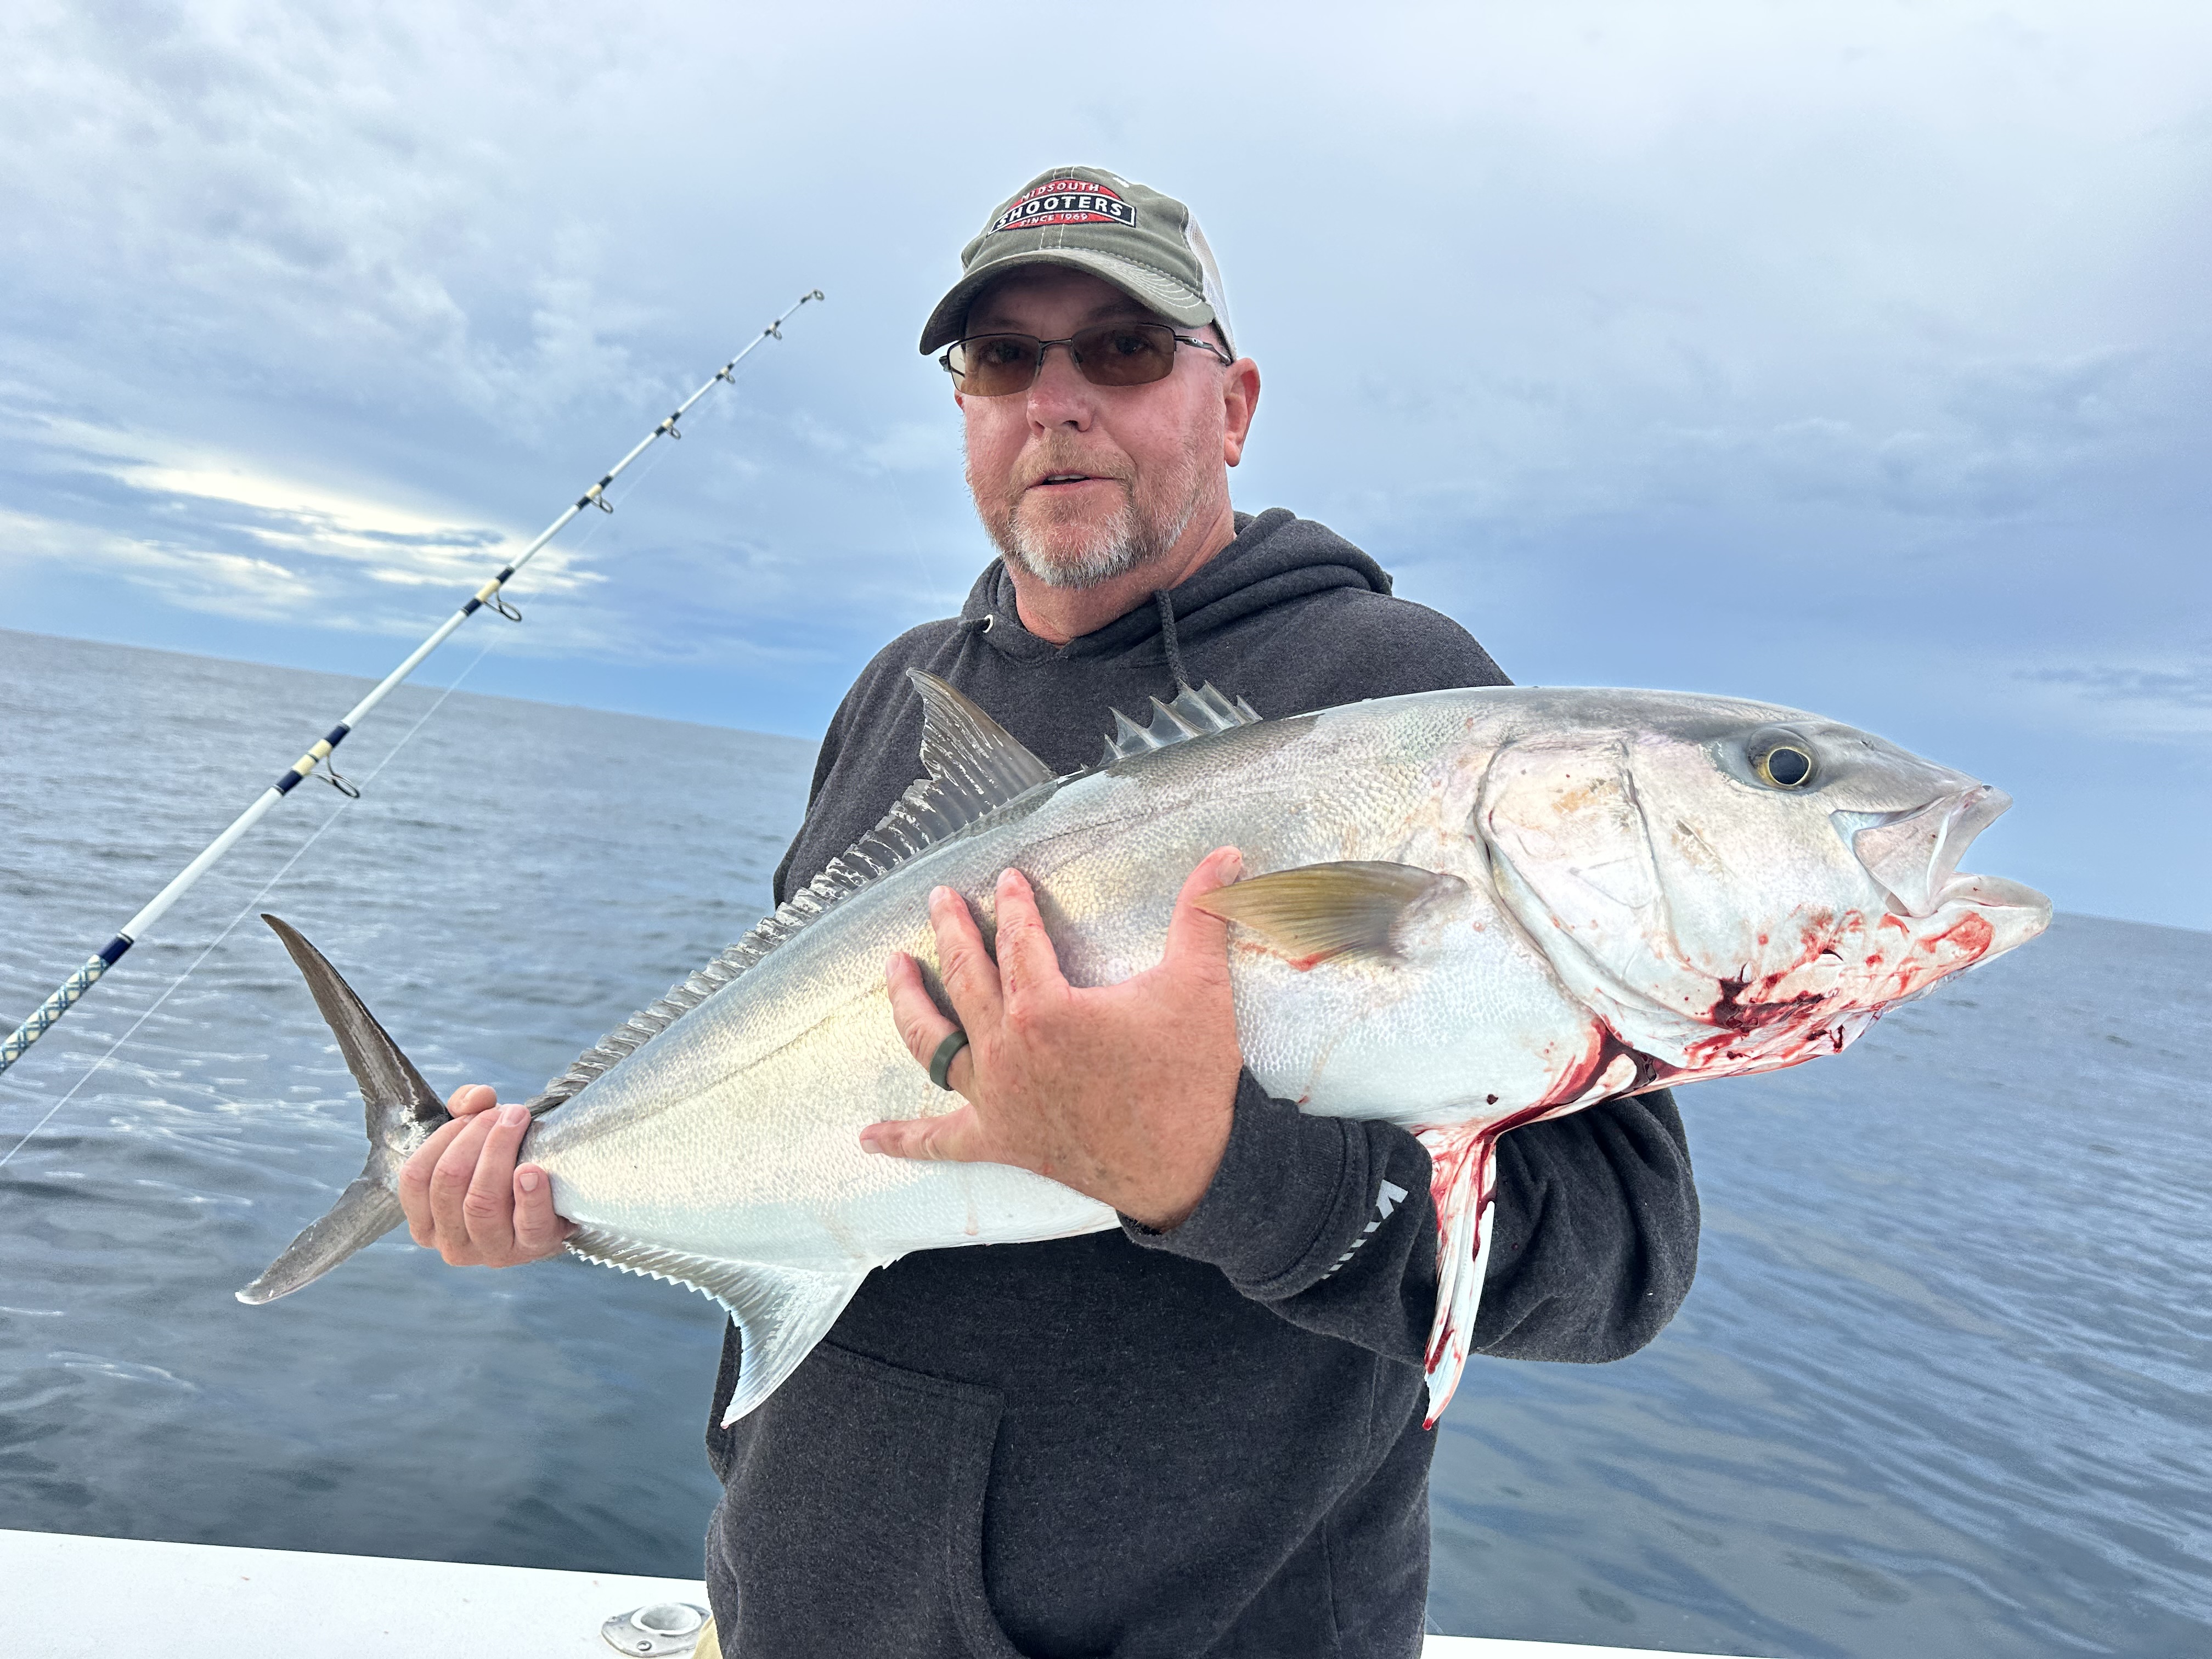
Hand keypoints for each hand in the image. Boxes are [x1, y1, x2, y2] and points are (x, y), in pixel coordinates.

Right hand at [397, 1084, 575, 1265]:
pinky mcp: (531, 1249)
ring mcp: (490, 1251)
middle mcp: (451, 1244)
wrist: (554, 1205)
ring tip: (519, 1123)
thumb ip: (466, 1112)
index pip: (416, 1177)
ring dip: (499, 1152)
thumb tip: (478, 1098)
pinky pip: (528, 1224)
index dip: (443, 1137)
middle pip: (449, 1182)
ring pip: (481, 1201)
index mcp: (426, 1222)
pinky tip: (533, 1170)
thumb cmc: (502, 1172)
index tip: (473, 1114)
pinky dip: (530, 1194)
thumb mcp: (474, 1142)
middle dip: (476, 1136)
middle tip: (505, 1113)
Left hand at [865, 847, 1245, 1230]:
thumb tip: (1228, 856)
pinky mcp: (999, 1142)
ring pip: (933, 1042)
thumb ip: (1203, 913)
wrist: (1188, 1170)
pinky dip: (902, 1140)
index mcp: (1045, 1007)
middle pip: (964, 977)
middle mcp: (1006, 1049)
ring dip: (908, 1001)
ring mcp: (995, 1098)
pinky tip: (866, 1137)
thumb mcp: (1199, 986)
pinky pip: (939, 1142)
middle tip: (939, 901)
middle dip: (950, 932)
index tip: (1008, 880)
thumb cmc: (1190, 1079)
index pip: (1018, 939)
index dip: (1013, 903)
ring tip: (893, 967)